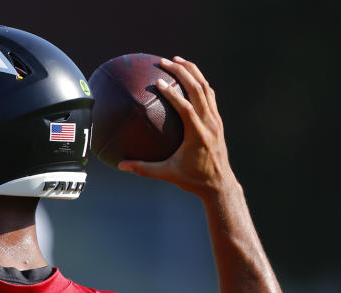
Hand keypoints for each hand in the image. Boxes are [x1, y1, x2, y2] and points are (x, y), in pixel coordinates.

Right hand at [118, 57, 236, 197]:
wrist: (219, 184)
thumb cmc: (192, 180)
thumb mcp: (167, 174)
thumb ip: (144, 169)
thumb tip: (121, 166)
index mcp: (197, 135)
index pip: (186, 108)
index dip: (173, 94)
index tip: (159, 82)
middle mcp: (209, 124)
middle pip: (199, 90)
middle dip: (183, 72)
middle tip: (165, 61)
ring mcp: (215, 120)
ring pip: (206, 88)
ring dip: (193, 72)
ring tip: (177, 60)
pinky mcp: (217, 121)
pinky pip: (209, 95)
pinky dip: (199, 82)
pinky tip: (187, 76)